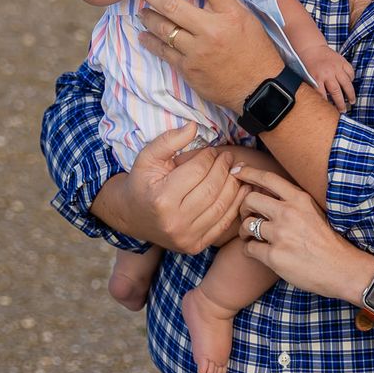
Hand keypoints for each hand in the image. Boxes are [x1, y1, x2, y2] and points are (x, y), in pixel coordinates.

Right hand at [112, 124, 242, 254]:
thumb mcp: (147, 157)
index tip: (212, 150)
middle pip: (212, 189)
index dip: (209, 157)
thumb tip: (193, 126)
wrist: (131, 216)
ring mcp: (186, 237)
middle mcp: (175, 222)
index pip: (197, 171)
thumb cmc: (142, 183)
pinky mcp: (195, 246)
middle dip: (224, 168)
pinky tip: (242, 189)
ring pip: (222, 206)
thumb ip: (169, 140)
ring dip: (234, 184)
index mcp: (162, 199)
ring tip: (236, 169)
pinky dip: (236, 204)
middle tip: (228, 157)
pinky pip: (223, 223)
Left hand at [136, 0, 281, 108]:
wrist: (259, 88)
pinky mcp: (189, 69)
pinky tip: (144, 35)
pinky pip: (163, 51)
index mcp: (231, 13)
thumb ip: (228, 1)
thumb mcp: (249, 19)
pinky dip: (151, 41)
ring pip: (164, 28)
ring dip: (149, 17)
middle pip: (173, 6)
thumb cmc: (257, 51)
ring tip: (141, 10)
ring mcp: (198, 50)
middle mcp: (213, 29)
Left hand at [236, 167, 373, 302]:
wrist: (341, 269)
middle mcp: (288, 213)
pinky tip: (257, 252)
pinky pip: (248, 248)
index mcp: (299, 199)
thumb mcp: (313, 211)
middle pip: (249, 199)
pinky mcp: (274, 256)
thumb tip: (265, 193)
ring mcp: (280, 235)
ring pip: (246, 225)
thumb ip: (292, 202)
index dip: (247, 172)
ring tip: (251, 237)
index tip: (236, 171)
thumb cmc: (327, 241)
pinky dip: (249, 250)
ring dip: (244, 232)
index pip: (267, 178)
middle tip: (247, 216)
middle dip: (243, 208)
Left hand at [299, 44, 355, 110]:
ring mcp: (336, 67)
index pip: (323, 95)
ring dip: (350, 94)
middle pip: (336, 91)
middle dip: (341, 103)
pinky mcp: (342, 61)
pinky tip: (350, 85)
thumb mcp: (307, 77)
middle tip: (344, 110)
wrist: (311, 48)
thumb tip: (321, 101)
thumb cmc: (308, 64)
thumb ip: (315, 88)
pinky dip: (351, 79)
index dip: (328, 104)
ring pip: (346, 83)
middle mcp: (328, 73)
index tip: (331, 111)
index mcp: (317, 77)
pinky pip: (350, 72)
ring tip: (352, 101)